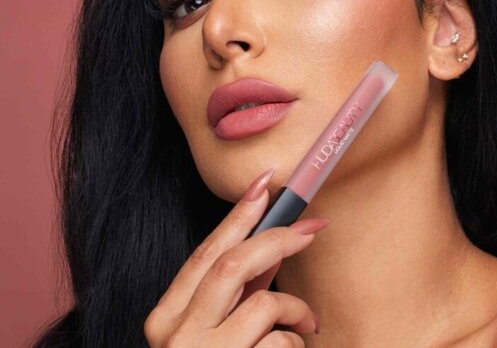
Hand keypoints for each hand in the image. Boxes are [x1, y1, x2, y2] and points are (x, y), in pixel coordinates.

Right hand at [144, 168, 327, 346]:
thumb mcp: (220, 327)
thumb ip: (240, 290)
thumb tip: (274, 242)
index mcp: (167, 317)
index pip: (205, 253)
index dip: (238, 215)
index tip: (264, 184)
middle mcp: (176, 336)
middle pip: (233, 265)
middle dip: (278, 239)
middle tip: (310, 229)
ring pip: (263, 303)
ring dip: (295, 307)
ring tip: (306, 323)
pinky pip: (279, 345)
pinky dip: (296, 342)